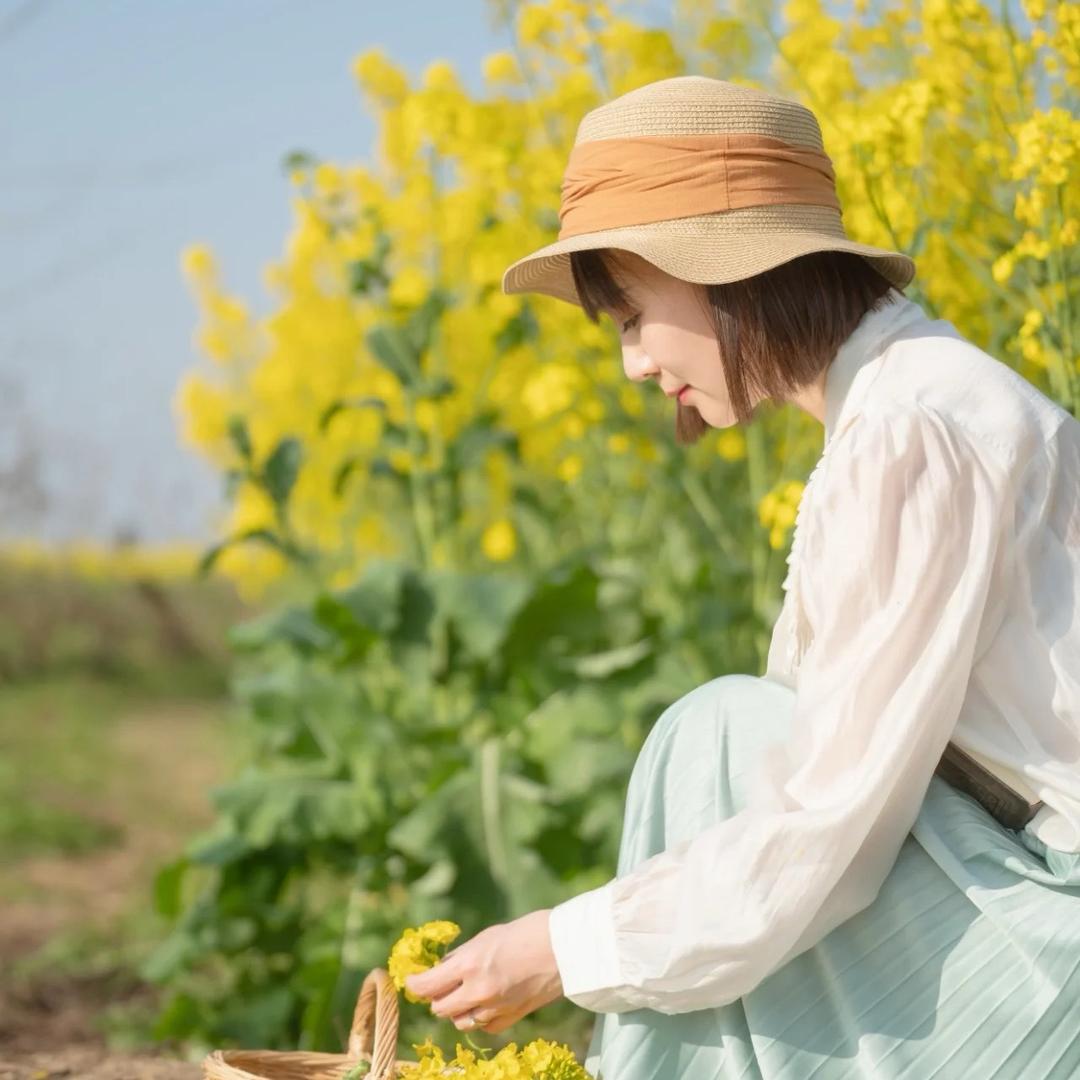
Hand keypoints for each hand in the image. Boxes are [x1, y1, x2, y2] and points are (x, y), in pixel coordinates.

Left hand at [402, 909, 563, 1034]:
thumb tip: (442, 968)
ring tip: (465, 993)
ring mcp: (495, 1008)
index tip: (412, 979)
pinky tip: (486, 1002)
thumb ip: (462, 956)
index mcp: (470, 964)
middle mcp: (479, 990)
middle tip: (440, 984)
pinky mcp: (510, 1019)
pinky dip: (479, 1017)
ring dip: (456, 1010)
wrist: (564, 948)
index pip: (427, 986)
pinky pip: (482, 1027)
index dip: (414, 984)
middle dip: (436, 997)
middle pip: (440, 1008)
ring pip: (459, 1022)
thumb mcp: (487, 936)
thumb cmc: (527, 932)